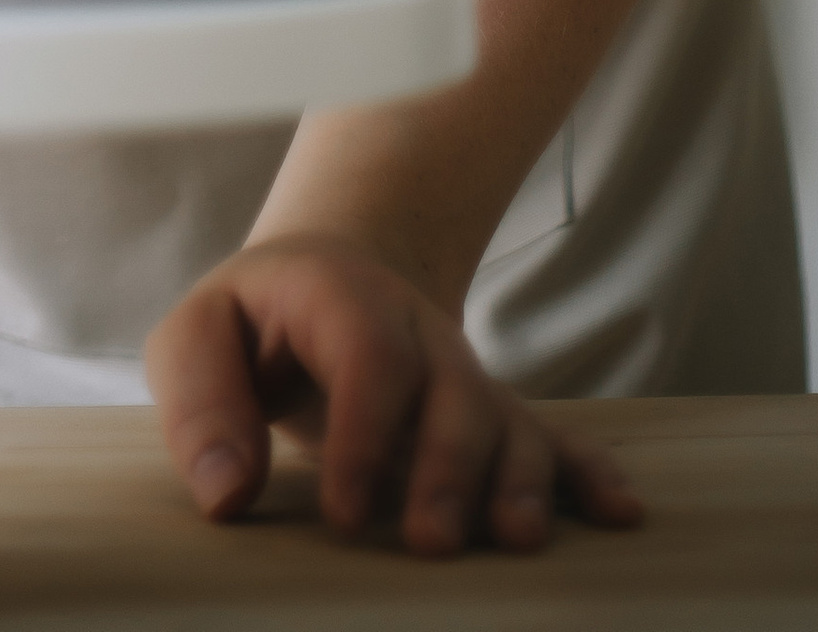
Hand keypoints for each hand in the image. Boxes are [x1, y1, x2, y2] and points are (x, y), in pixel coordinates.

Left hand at [145, 230, 643, 556]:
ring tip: (519, 540)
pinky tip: (620, 514)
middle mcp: (416, 330)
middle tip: (431, 541)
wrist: (323, 275)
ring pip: (509, 418)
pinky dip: (589, 472)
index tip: (345, 516)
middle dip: (450, 467)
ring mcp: (461, 372)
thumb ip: (200, 405)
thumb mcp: (197, 338)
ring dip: (522, 479)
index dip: (366, 433)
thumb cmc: (251, 324)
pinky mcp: (489, 415)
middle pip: (455, 388)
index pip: (370, 354)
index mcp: (341, 296)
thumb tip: (224, 495)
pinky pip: (552, 435)